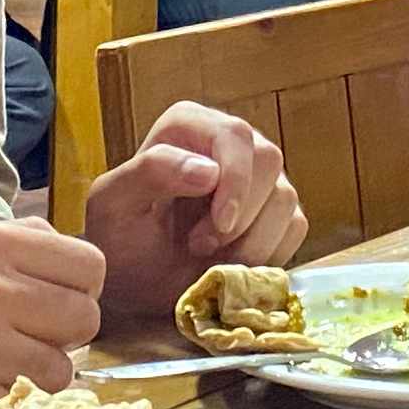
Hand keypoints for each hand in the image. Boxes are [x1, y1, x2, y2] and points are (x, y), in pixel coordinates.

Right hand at [0, 216, 112, 408]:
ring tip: (2, 362)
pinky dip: (11, 393)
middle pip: (87, 312)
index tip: (54, 302)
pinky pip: (30, 392)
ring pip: (66, 361)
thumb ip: (9, 245)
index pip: (88, 262)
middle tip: (30, 338)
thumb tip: (66, 249)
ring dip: (44, 368)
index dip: (80, 287)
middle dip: (67, 332)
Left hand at [81, 105, 304, 325]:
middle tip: (200, 246)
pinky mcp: (277, 212)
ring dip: (251, 242)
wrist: (135, 283)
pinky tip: (231, 264)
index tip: (217, 225)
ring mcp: (259, 177)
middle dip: (241, 217)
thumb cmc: (119, 240)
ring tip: (209, 258)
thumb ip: (150, 173)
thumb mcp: (113, 205)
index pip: (236, 135)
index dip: (235, 182)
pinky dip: (267, 254)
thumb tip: (208, 169)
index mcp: (190, 125)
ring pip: (286, 198)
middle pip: (269, 161)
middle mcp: (231, 142)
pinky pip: (295, 227)